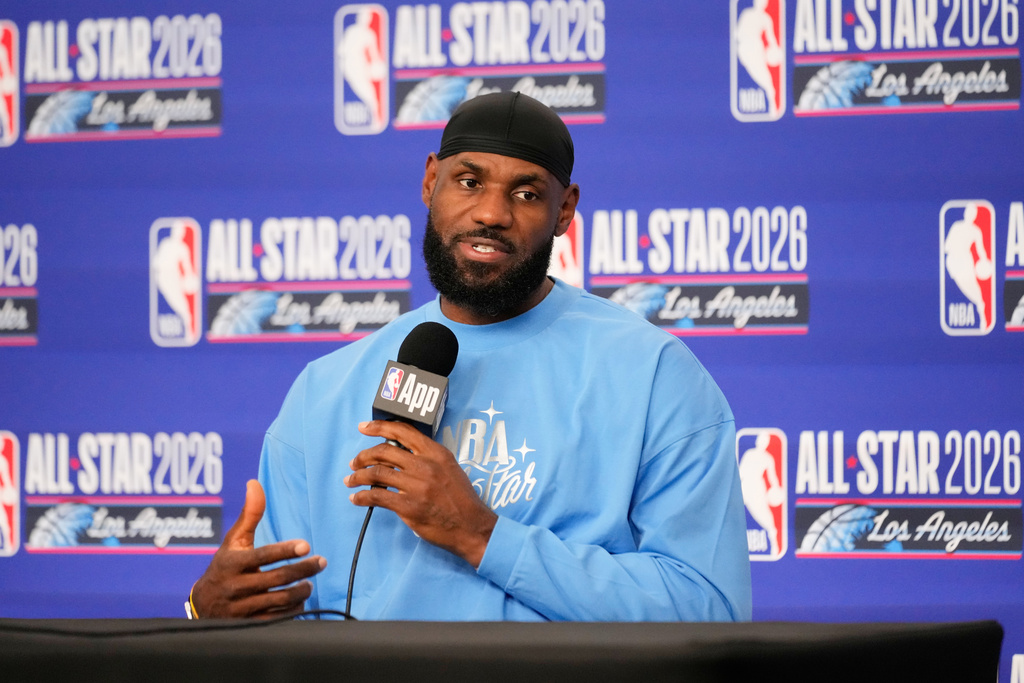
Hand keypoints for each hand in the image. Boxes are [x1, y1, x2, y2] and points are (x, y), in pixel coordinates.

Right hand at [191, 479, 326, 618]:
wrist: (203, 604)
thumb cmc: (225, 566)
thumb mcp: (233, 541)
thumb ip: (249, 514)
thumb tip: (255, 483)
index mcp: (233, 563)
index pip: (263, 556)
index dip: (286, 550)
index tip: (306, 545)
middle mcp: (236, 586)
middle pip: (278, 578)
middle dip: (304, 570)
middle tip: (321, 562)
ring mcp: (242, 608)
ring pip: (281, 599)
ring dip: (302, 590)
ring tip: (310, 582)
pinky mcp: (249, 624)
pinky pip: (278, 619)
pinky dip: (294, 609)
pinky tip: (301, 600)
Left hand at [346, 421, 496, 567]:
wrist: (471, 526)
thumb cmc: (461, 499)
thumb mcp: (450, 468)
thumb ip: (428, 458)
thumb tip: (401, 455)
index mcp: (436, 453)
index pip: (403, 432)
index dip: (379, 427)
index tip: (364, 427)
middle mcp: (425, 465)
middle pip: (384, 452)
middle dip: (363, 456)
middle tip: (355, 462)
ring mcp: (416, 486)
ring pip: (376, 473)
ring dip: (358, 476)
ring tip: (351, 480)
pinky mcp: (409, 506)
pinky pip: (377, 496)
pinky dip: (362, 496)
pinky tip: (356, 498)